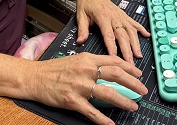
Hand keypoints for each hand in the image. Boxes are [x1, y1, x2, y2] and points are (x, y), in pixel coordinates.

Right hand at [29, 52, 147, 124]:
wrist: (34, 77)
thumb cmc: (52, 69)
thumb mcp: (74, 60)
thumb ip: (91, 63)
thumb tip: (110, 70)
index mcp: (86, 58)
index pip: (113, 61)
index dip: (129, 67)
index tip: (139, 73)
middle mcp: (84, 70)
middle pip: (115, 75)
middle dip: (133, 83)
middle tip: (143, 90)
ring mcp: (79, 85)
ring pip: (108, 93)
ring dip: (124, 101)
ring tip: (133, 106)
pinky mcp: (72, 100)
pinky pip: (92, 112)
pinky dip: (103, 120)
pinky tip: (111, 123)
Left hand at [70, 0, 149, 62]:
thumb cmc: (85, 3)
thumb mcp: (80, 16)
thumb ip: (82, 29)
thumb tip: (80, 41)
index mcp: (102, 16)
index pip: (108, 34)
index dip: (112, 46)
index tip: (115, 57)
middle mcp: (113, 15)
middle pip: (122, 35)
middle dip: (127, 50)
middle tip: (130, 63)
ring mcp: (120, 14)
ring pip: (130, 30)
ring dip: (135, 43)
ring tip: (138, 55)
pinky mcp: (122, 13)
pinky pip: (133, 22)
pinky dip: (141, 28)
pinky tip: (147, 36)